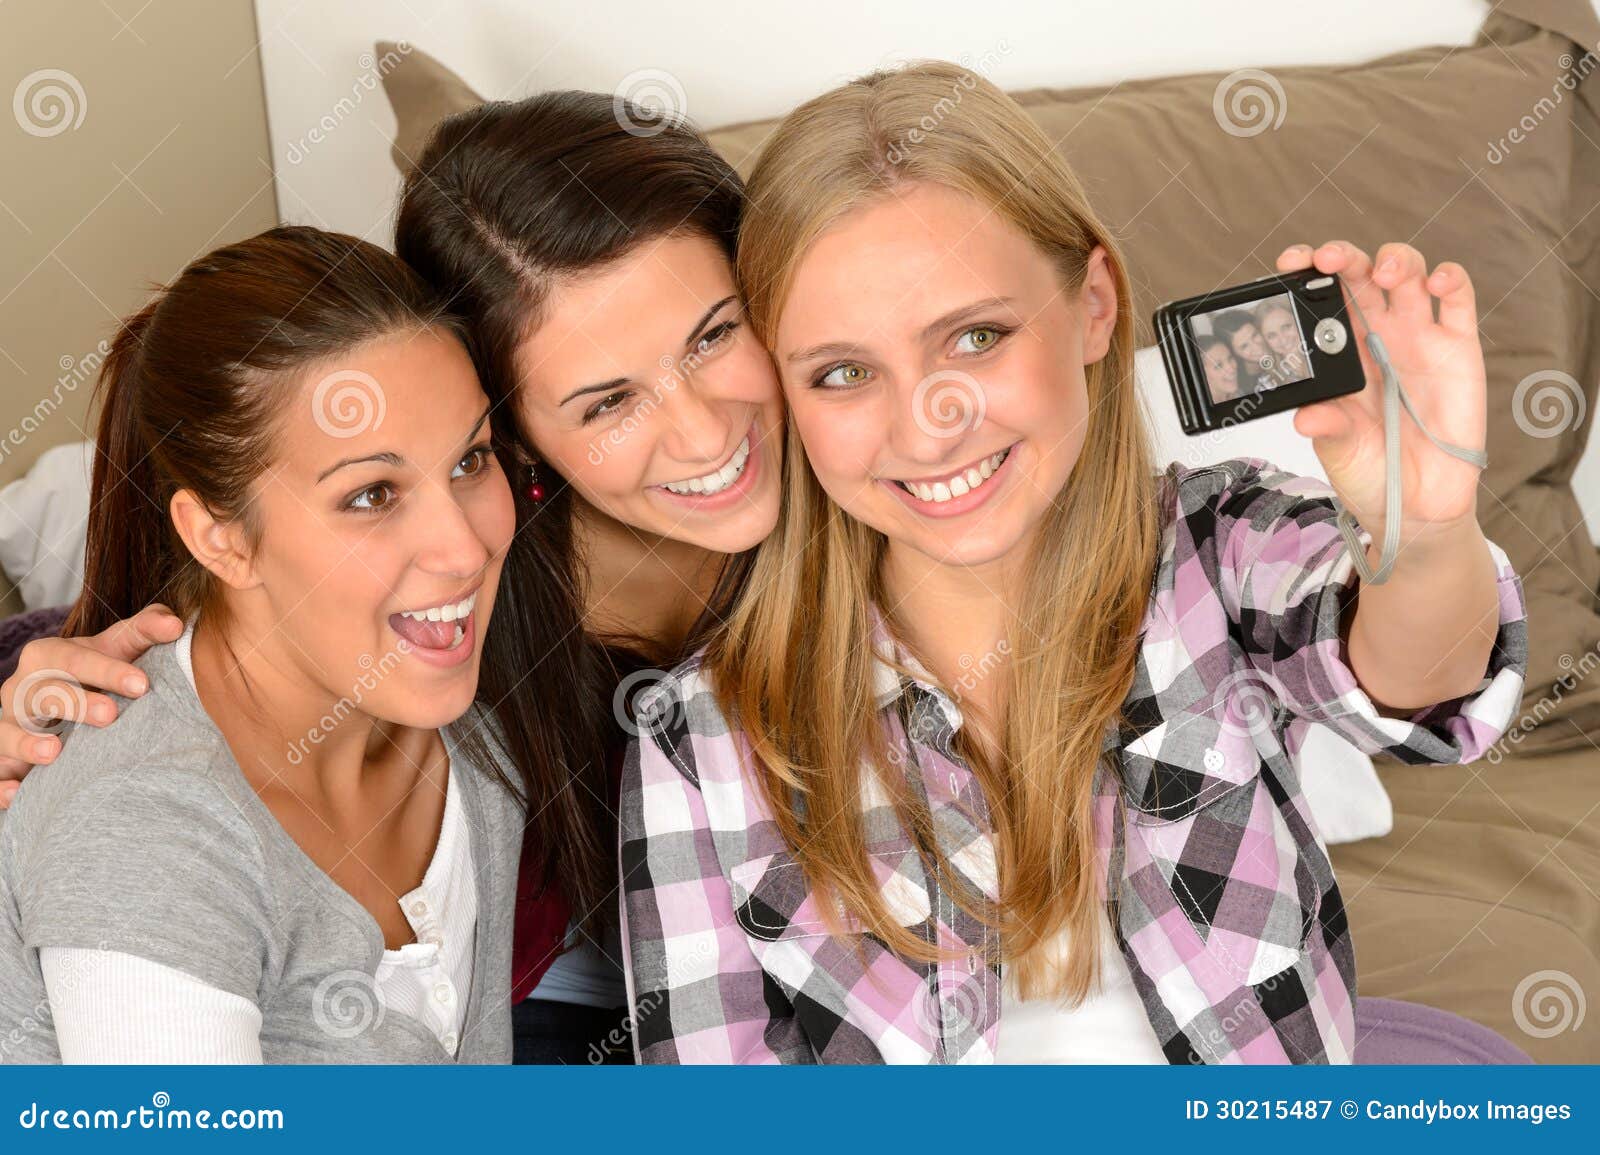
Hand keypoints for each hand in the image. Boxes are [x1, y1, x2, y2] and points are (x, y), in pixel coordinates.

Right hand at [0, 603, 183, 806]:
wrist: (57, 702)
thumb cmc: (93, 674)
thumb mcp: (116, 649)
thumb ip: (144, 632)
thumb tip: (174, 624)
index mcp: (47, 656)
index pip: (75, 658)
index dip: (106, 670)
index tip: (142, 685)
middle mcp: (21, 689)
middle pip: (43, 693)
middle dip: (75, 703)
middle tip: (111, 715)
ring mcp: (8, 725)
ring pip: (8, 732)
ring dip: (27, 743)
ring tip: (54, 752)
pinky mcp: (3, 761)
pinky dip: (2, 784)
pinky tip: (18, 792)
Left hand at [1274, 241, 1486, 544]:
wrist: (1417, 506)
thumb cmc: (1371, 471)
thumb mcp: (1340, 452)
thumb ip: (1329, 428)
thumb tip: (1307, 417)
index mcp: (1338, 353)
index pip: (1321, 298)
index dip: (1306, 272)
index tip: (1291, 264)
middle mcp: (1377, 336)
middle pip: (1362, 275)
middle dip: (1345, 255)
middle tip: (1329, 259)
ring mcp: (1418, 338)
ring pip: (1409, 274)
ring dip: (1395, 260)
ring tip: (1384, 273)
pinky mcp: (1458, 348)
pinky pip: (1458, 300)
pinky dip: (1450, 279)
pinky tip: (1436, 282)